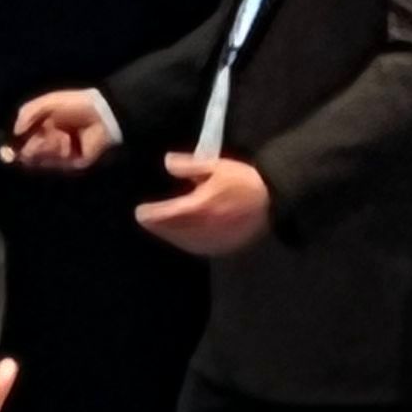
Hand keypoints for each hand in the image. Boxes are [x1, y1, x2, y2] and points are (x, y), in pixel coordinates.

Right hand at [2, 89, 117, 171]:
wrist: (101, 113)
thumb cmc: (75, 104)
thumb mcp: (46, 103)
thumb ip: (26, 114)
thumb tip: (14, 133)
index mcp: (43, 128)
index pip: (23, 142)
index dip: (13, 147)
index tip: (6, 151)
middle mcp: (50, 143)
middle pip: (29, 155)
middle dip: (28, 150)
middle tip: (30, 145)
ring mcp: (61, 155)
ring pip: (40, 160)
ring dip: (43, 148)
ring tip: (56, 136)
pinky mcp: (72, 164)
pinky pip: (56, 164)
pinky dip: (56, 152)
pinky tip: (64, 140)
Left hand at [134, 154, 271, 257]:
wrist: (272, 199)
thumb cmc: (242, 179)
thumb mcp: (215, 165)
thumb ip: (188, 165)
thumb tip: (166, 163)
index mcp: (201, 206)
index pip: (168, 214)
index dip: (150, 214)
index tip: (139, 212)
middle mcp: (204, 226)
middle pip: (172, 230)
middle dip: (157, 225)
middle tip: (146, 220)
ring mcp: (214, 239)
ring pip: (183, 241)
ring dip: (168, 235)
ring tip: (159, 228)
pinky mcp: (224, 246)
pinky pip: (198, 248)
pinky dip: (184, 243)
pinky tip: (180, 237)